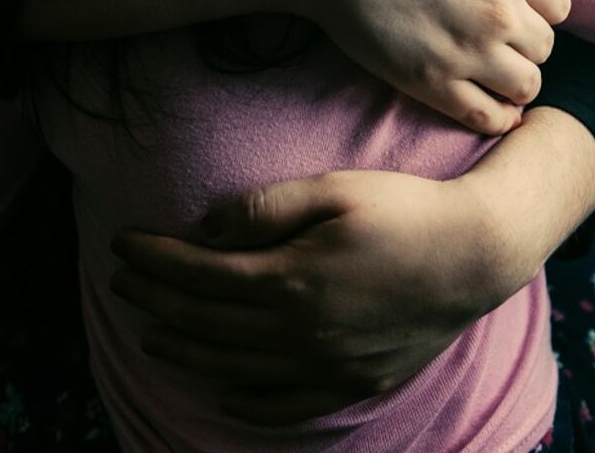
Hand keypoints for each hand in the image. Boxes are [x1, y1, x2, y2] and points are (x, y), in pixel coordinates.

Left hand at [111, 170, 524, 424]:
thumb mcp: (332, 189)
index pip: (199, 276)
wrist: (476, 254)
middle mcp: (300, 332)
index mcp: (291, 280)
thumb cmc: (403, 209)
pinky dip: (247, 401)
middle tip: (119, 285)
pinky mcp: (355, 382)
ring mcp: (328, 366)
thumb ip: (263, 209)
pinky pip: (287, 405)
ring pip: (235, 367)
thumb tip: (205, 230)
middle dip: (155, 303)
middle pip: (207, 323)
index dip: (153, 262)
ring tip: (151, 337)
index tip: (121, 246)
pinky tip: (225, 391)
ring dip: (185, 352)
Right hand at [291, 0, 570, 133]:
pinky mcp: (430, 82)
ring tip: (490, 71)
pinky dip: (496, 117)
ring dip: (513, 80)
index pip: (558, 6)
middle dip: (523, 42)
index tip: (512, 6)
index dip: (537, 6)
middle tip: (494, 36)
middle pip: (543, 48)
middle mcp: (500, 14)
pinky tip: (487, 105)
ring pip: (524, 86)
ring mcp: (466, 53)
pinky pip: (486, 117)